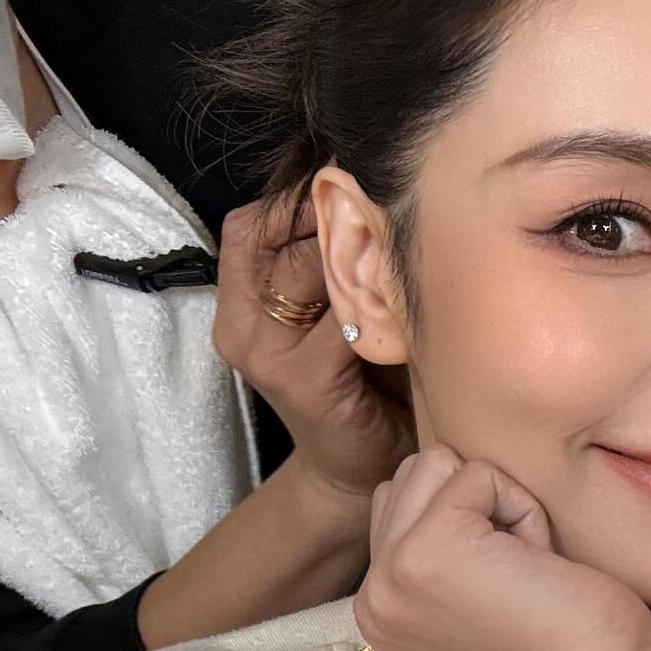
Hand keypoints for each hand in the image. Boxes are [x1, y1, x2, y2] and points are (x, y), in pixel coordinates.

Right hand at [213, 196, 414, 501]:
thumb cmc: (361, 382)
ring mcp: (266, 353)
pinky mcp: (301, 380)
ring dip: (362, 250)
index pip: (253, 221)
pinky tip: (410, 298)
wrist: (358, 470)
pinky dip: (380, 298)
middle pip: (279, 234)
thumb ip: (340, 260)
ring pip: (311, 266)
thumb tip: (379, 187)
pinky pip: (344, 316)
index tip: (359, 179)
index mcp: (241, 301)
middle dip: (339, 212)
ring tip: (405, 244)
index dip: (304, 193)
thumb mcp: (342, 311)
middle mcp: (241, 324)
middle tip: (393, 203)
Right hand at [354, 444, 650, 650]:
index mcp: (377, 609)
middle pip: (414, 473)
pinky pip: (478, 474)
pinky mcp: (426, 549)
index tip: (500, 586)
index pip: (401, 499)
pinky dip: (522, 509)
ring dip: (499, 503)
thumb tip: (436, 467)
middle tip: (514, 572)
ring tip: (521, 566)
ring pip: (438, 464)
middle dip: (479, 503)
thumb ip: (432, 539)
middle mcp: (372, 597)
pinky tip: (535, 564)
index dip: (469, 519)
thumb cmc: (559, 627)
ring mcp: (391, 574)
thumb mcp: (472, 586)